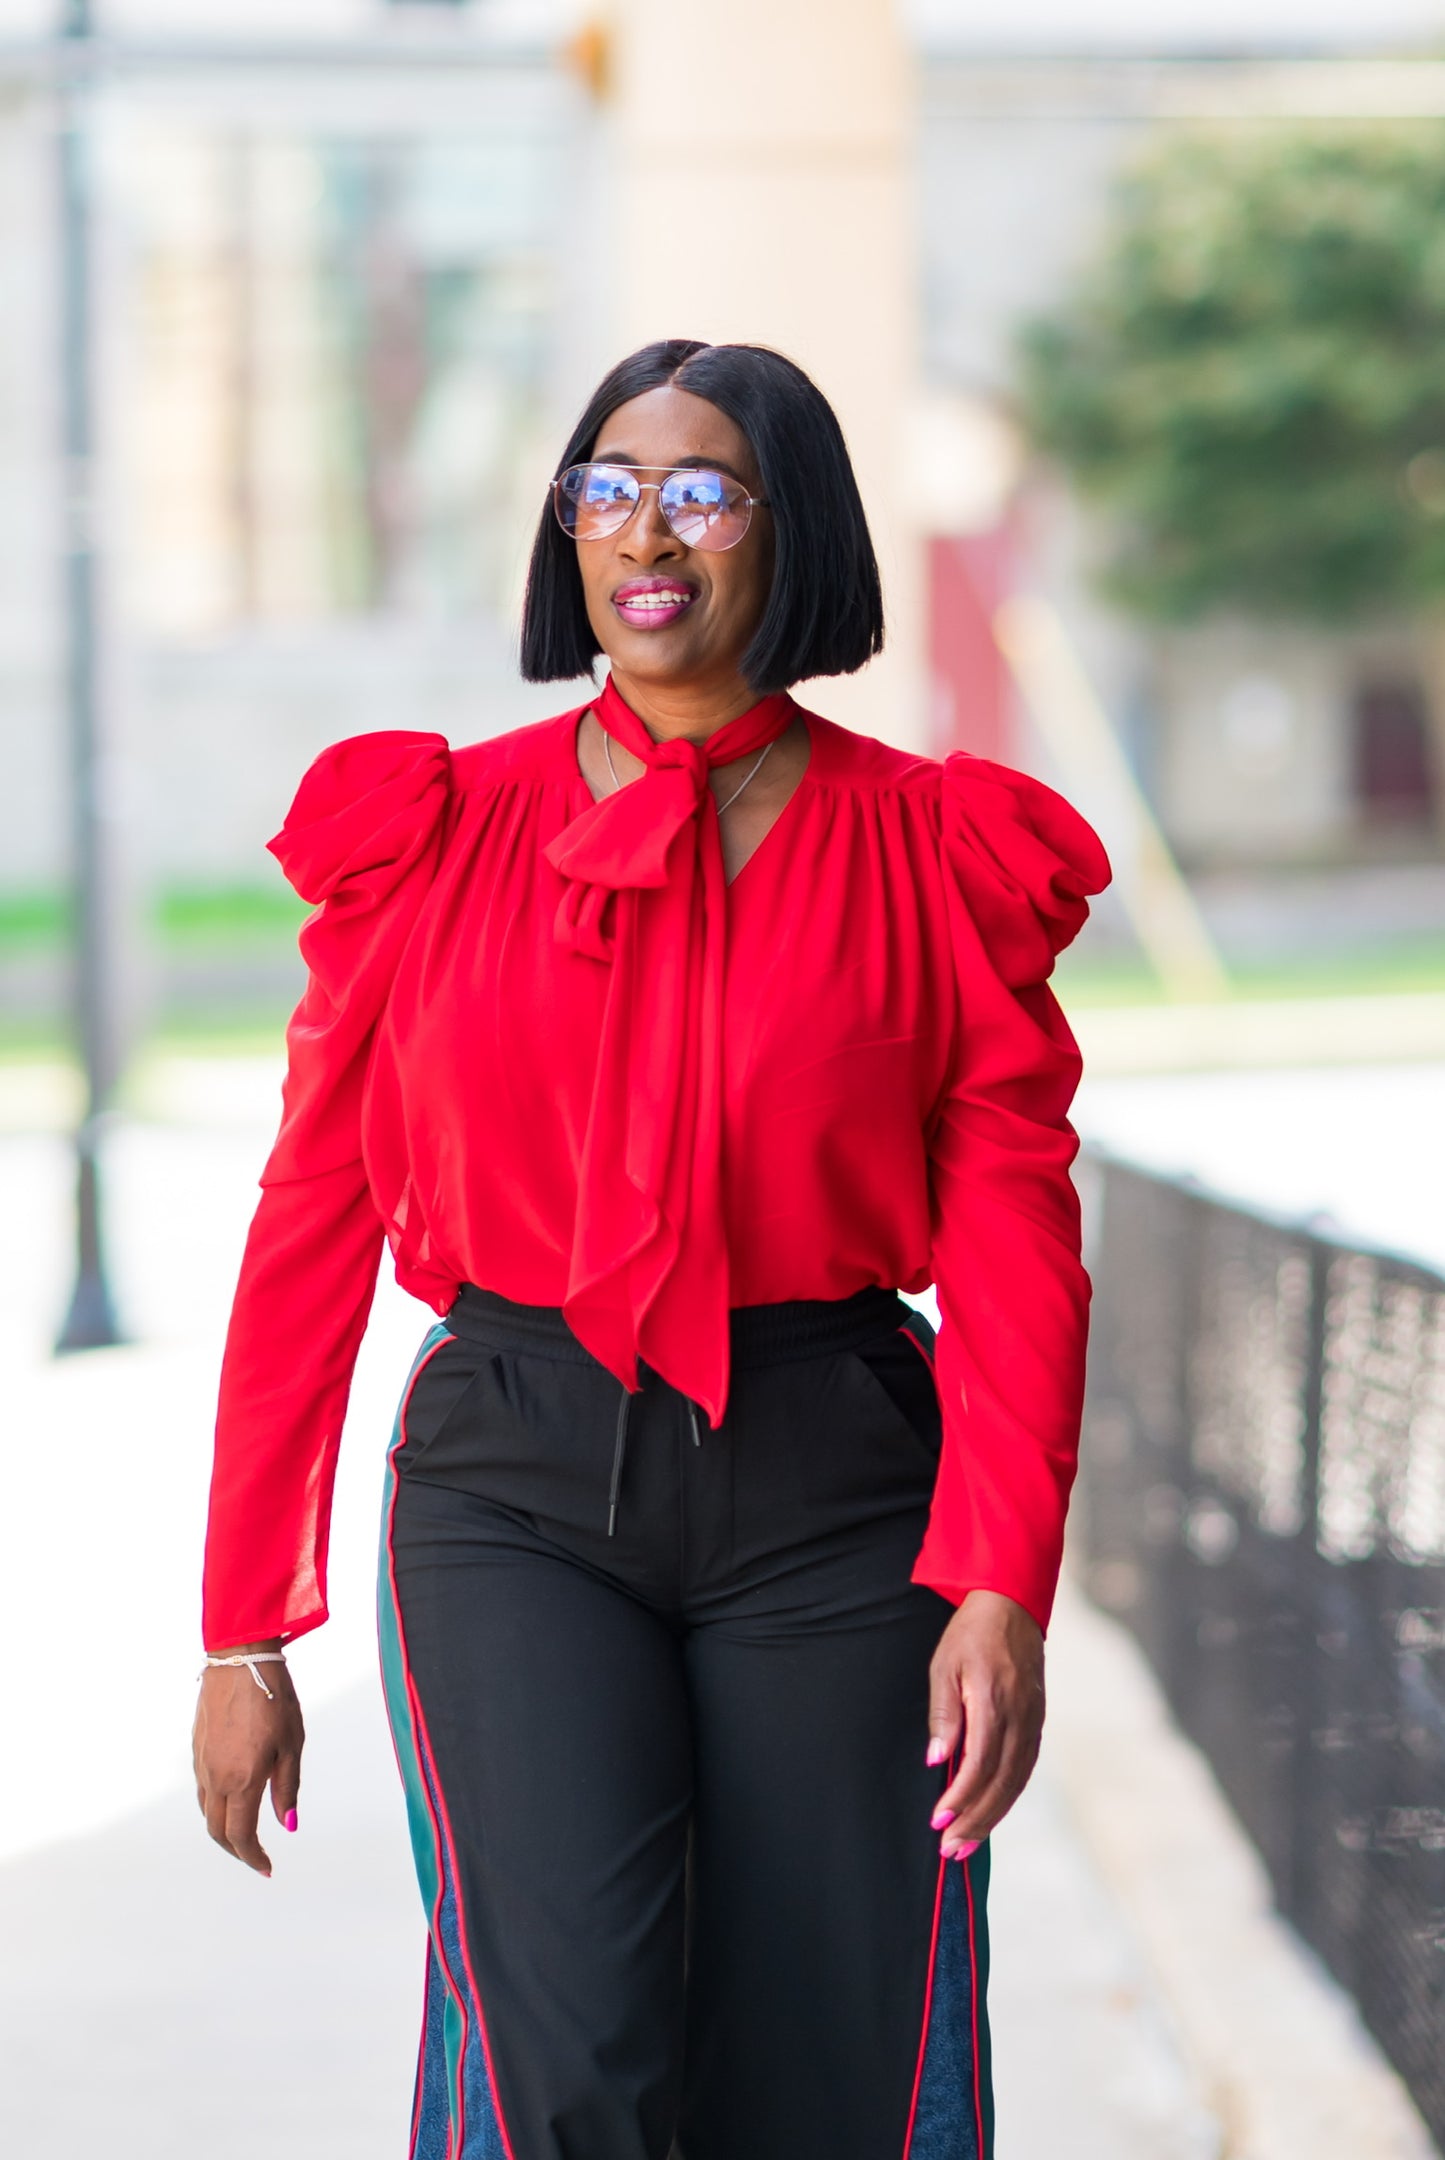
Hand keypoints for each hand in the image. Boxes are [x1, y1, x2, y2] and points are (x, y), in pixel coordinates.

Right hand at [192, 1644, 304, 1876]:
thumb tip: (288, 1825)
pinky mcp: (196, 1749)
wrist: (240, 1660)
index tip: (267, 1867)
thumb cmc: (273, 1698)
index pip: (240, 1835)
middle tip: (255, 1856)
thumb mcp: (292, 1744)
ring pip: (206, 1811)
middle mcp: (215, 1778)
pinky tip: (232, 1798)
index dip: (253, 1857)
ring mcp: (202, 1763)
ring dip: (223, 1829)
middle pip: (217, 1831)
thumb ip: (287, 1788)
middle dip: (236, 1849)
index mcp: (241, 1780)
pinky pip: (202, 1789)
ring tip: (245, 1831)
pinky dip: (215, 1805)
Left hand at [925, 1590, 1044, 1858]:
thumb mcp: (944, 1666)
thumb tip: (937, 1761)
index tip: (938, 1822)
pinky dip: (1008, 1797)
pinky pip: (1026, 1769)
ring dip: (992, 1817)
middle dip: (975, 1821)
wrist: (1012, 1606)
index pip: (979, 1767)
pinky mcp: (1038, 1722)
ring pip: (1017, 1783)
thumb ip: (943, 1715)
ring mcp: (1034, 1722)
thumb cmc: (971, 1634)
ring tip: (967, 1843)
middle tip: (950, 1850)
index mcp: (995, 1704)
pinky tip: (990, 1812)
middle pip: (1001, 1785)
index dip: (960, 1800)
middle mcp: (1020, 1719)